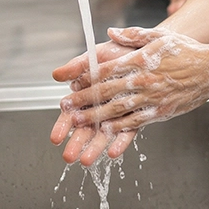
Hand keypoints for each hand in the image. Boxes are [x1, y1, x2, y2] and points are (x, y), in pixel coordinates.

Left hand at [49, 26, 208, 164]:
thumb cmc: (185, 51)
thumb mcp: (159, 36)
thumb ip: (133, 35)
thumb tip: (109, 33)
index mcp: (141, 60)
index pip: (106, 69)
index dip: (86, 77)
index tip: (70, 82)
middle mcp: (144, 80)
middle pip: (107, 92)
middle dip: (84, 101)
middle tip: (65, 107)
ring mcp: (153, 98)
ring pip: (118, 110)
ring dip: (95, 118)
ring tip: (77, 124)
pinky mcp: (161, 112)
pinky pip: (135, 123)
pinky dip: (118, 129)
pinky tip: (104, 133)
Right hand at [49, 35, 138, 162]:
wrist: (152, 47)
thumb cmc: (122, 50)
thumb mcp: (99, 54)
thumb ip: (78, 65)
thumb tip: (56, 74)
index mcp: (89, 91)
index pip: (72, 111)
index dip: (63, 125)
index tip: (56, 138)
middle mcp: (102, 103)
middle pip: (87, 126)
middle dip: (77, 142)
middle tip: (69, 157)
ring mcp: (119, 110)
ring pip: (105, 132)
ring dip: (95, 147)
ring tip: (86, 161)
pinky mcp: (137, 114)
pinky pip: (129, 130)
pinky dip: (121, 141)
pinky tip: (114, 153)